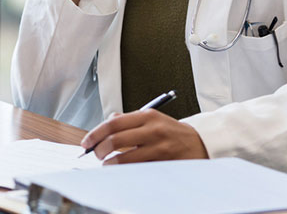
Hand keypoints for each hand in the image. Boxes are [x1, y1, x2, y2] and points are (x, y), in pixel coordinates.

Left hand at [80, 109, 207, 163]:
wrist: (200, 143)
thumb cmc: (171, 132)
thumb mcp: (152, 119)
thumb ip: (128, 120)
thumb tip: (106, 123)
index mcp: (147, 116)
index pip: (113, 123)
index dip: (95, 134)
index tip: (86, 143)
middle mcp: (153, 129)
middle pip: (116, 140)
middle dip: (100, 151)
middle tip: (96, 155)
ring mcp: (160, 148)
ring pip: (125, 159)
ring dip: (111, 164)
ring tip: (107, 165)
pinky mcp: (164, 163)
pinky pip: (138, 169)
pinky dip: (126, 171)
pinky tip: (123, 170)